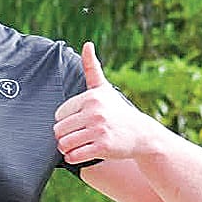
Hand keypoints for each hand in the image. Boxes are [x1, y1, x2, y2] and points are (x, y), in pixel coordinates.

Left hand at [53, 42, 158, 164]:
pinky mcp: (103, 146)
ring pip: (64, 144)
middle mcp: (95, 112)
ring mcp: (99, 130)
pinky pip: (74, 155)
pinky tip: (82, 154)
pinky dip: (74, 157)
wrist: (142, 134)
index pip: (59, 115)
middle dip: (64, 137)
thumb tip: (87, 44)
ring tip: (78, 146)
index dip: (65, 121)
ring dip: (67, 149)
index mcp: (91, 98)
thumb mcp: (104, 89)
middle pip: (58, 130)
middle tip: (76, 137)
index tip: (78, 122)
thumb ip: (92, 68)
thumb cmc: (117, 111)